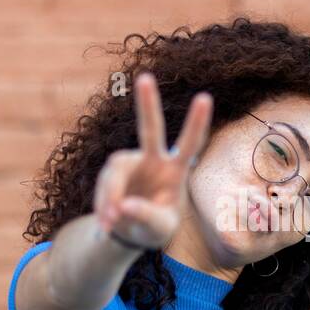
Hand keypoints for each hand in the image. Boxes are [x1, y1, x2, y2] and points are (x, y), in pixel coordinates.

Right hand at [93, 71, 211, 249]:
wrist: (132, 232)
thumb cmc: (155, 227)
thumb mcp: (159, 229)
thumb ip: (146, 217)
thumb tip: (123, 207)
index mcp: (176, 170)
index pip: (190, 144)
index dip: (196, 123)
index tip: (205, 97)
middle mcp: (154, 159)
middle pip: (150, 129)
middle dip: (147, 104)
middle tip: (144, 78)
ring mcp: (131, 163)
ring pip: (115, 172)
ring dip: (111, 197)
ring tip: (113, 222)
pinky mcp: (112, 171)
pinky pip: (104, 186)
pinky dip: (104, 206)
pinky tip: (109, 224)